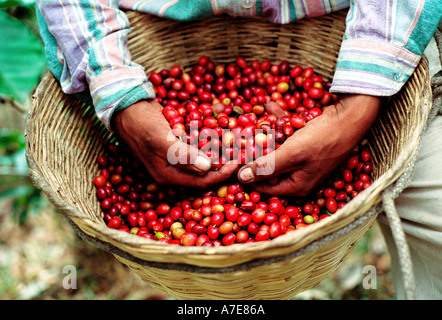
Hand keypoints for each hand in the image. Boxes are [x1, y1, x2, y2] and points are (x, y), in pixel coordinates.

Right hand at [113, 100, 238, 188]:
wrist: (128, 107)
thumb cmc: (141, 124)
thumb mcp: (160, 139)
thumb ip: (182, 155)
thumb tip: (207, 168)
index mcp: (169, 174)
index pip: (201, 181)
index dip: (222, 175)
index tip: (238, 162)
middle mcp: (175, 169)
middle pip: (206, 173)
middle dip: (225, 165)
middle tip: (243, 154)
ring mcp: (177, 157)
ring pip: (205, 160)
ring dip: (221, 153)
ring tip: (238, 144)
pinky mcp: (180, 145)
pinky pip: (200, 147)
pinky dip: (212, 142)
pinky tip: (224, 133)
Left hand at [237, 94, 380, 195]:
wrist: (351, 116)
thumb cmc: (322, 139)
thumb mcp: (291, 154)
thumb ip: (266, 167)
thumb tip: (241, 179)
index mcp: (296, 186)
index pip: (262, 187)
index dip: (245, 175)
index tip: (230, 162)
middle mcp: (298, 177)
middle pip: (267, 168)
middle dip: (254, 152)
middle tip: (238, 140)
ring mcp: (302, 161)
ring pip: (274, 151)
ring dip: (265, 135)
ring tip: (252, 122)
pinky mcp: (305, 145)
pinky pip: (285, 137)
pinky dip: (279, 124)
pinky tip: (270, 106)